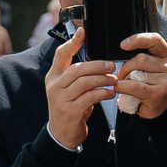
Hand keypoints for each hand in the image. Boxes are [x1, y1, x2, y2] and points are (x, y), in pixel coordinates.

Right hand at [42, 29, 116, 149]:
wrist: (62, 134)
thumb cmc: (70, 107)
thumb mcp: (69, 89)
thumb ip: (77, 75)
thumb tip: (96, 59)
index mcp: (53, 77)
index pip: (61, 55)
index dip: (72, 42)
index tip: (83, 31)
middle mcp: (54, 86)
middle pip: (77, 69)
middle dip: (97, 65)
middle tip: (113, 66)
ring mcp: (60, 99)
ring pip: (84, 82)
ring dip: (102, 80)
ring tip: (114, 80)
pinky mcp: (70, 111)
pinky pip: (89, 98)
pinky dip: (103, 94)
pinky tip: (110, 93)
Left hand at [112, 30, 166, 118]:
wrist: (162, 110)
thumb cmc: (153, 87)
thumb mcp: (153, 69)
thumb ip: (144, 58)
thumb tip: (123, 49)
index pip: (155, 40)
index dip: (138, 39)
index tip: (123, 45)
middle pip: (141, 58)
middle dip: (126, 67)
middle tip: (121, 75)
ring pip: (137, 73)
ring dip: (125, 79)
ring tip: (124, 84)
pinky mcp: (159, 93)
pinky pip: (135, 86)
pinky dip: (123, 87)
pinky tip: (119, 88)